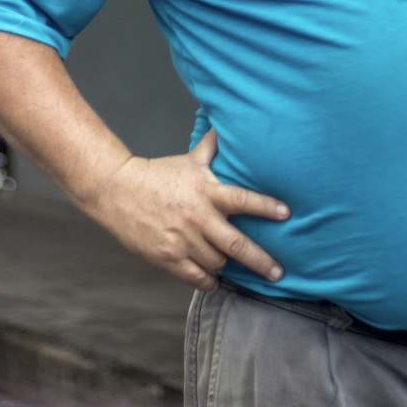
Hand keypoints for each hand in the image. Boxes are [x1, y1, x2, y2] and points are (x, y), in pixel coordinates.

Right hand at [85, 127, 289, 290]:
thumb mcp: (189, 160)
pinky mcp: (168, 259)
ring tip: (233, 263)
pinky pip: (197, 278)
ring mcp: (183, 241)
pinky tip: (214, 277)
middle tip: (279, 273)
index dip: (266, 207)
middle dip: (261, 261)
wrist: (119, 192)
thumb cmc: (159, 175)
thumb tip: (226, 125)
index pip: (243, 199)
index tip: (287, 213)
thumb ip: (212, 149)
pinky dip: (209, 280)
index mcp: (207, 192)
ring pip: (218, 263)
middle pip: (236, 244)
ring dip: (228, 266)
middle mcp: (198, 218)